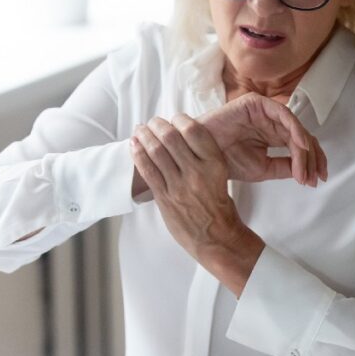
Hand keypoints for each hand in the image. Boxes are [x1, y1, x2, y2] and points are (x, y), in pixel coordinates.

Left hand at [130, 115, 263, 295]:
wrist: (217, 238)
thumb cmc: (219, 207)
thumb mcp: (220, 176)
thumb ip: (203, 158)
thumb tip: (182, 137)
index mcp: (215, 164)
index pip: (194, 131)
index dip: (181, 119)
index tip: (175, 118)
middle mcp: (197, 172)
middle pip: (171, 138)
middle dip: (158, 125)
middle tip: (153, 121)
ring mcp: (179, 185)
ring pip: (156, 152)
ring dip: (145, 136)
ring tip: (140, 129)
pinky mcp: (165, 198)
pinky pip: (147, 171)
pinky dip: (138, 155)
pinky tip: (133, 145)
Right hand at [199, 93, 327, 186]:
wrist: (201, 158)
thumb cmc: (226, 160)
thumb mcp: (263, 168)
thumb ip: (285, 167)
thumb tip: (306, 172)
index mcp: (272, 134)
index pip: (299, 145)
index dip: (311, 162)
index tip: (316, 180)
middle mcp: (270, 121)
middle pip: (302, 136)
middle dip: (312, 158)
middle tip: (315, 177)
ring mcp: (264, 111)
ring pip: (295, 127)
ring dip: (304, 149)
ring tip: (306, 169)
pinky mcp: (256, 103)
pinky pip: (283, 114)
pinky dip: (295, 130)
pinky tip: (300, 146)